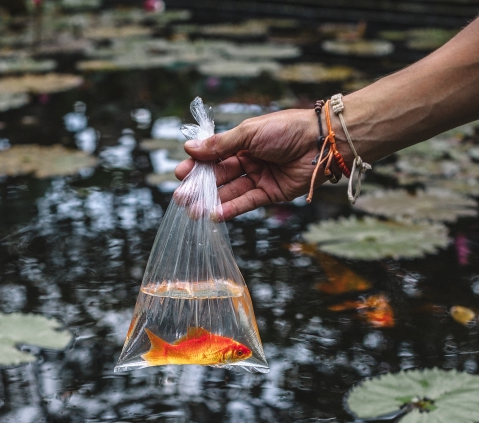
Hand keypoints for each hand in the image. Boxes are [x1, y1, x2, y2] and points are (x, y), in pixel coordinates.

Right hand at [174, 108, 320, 219]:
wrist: (320, 142)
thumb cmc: (286, 130)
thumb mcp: (249, 133)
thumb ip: (220, 145)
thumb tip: (190, 147)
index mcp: (243, 142)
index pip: (214, 156)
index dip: (198, 165)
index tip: (180, 174)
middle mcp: (249, 160)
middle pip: (220, 176)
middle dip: (200, 187)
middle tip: (181, 197)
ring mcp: (259, 178)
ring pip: (230, 191)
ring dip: (212, 201)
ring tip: (193, 211)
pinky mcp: (270, 194)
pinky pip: (246, 203)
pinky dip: (231, 209)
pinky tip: (214, 214)